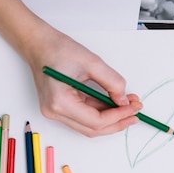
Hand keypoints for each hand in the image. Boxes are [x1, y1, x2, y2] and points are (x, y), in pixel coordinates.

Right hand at [24, 25, 142, 136]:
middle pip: (93, 129)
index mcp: (60, 102)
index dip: (118, 116)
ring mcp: (56, 112)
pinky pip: (85, 117)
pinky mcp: (60, 108)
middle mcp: (55, 112)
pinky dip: (101, 112)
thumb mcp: (91, 62)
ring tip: (128, 106)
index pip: (96, 121)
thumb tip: (124, 101)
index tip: (133, 108)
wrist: (38, 43)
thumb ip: (112, 82)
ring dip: (111, 118)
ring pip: (90, 125)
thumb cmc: (57, 49)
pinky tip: (114, 104)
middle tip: (135, 112)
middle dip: (117, 122)